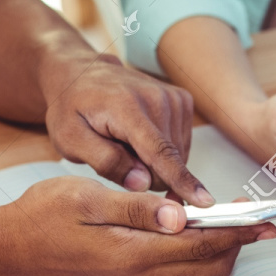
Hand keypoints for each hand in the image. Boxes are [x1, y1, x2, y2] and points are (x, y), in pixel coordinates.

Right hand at [0, 177, 275, 275]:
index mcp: (134, 254)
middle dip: (236, 242)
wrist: (8, 248)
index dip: (238, 233)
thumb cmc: (43, 216)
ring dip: (216, 245)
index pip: (202, 247)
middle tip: (253, 215)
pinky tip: (191, 222)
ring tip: (226, 214)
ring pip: (194, 269)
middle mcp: (140, 275)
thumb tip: (182, 215)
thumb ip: (137, 209)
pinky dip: (193, 247)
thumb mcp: (88, 199)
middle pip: (208, 266)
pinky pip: (174, 266)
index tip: (265, 220)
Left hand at [44, 58, 215, 206]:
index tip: (204, 201)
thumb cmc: (72, 107)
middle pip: (170, 161)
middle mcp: (157, 98)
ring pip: (178, 156)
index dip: (182, 180)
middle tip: (118, 157)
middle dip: (148, 174)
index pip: (161, 152)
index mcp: (127, 107)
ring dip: (155, 162)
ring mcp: (174, 97)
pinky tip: (140, 139)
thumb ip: (106, 161)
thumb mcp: (71, 140)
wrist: (81, 74)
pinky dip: (163, 151)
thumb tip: (143, 183)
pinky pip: (181, 145)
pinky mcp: (183, 101)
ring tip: (126, 144)